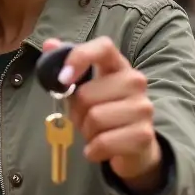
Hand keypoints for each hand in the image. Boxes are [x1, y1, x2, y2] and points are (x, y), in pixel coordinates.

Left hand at [43, 36, 162, 191]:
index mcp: (118, 65)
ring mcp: (143, 108)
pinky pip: (103, 143)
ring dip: (86, 132)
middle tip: (84, 119)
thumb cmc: (104, 111)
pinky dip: (93, 150)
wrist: (134, 147)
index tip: (62, 79)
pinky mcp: (144, 135)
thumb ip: (66, 67)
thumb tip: (50, 44)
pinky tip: (100, 149)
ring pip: (94, 119)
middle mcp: (135, 81)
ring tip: (96, 132)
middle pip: (86, 94)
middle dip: (76, 112)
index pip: (103, 47)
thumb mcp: (84, 89)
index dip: (80, 57)